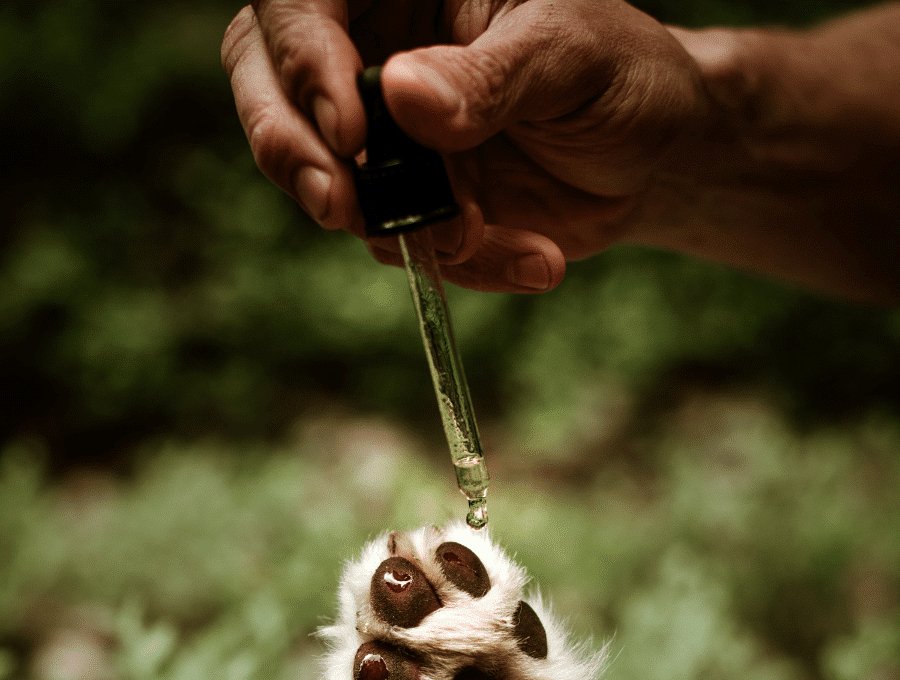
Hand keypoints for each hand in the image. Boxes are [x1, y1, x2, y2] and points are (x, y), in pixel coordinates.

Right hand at [221, 1, 708, 291]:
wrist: (654, 154)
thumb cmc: (620, 74)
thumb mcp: (569, 53)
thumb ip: (489, 76)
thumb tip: (399, 97)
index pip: (300, 5)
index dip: (301, 63)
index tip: (351, 130)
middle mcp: (374, 59)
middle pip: (271, 91)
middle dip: (293, 154)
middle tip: (339, 208)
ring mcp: (388, 140)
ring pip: (333, 188)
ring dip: (404, 229)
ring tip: (489, 234)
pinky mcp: (412, 205)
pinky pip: (399, 245)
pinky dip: (460, 265)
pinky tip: (533, 257)